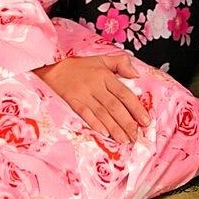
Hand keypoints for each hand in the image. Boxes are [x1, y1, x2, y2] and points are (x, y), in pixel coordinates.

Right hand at [33, 53, 149, 144]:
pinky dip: (96, 124)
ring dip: (115, 128)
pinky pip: (86, 114)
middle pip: (115, 106)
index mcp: (105, 75)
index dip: (136, 108)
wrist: (53, 69)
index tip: (145, 121)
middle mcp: (96, 85)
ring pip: (102, 113)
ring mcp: (84, 95)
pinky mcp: (73, 102)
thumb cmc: (79, 67)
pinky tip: (105, 134)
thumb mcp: (101, 59)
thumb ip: (120, 63)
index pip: (124, 93)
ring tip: (125, 139)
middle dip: (127, 122)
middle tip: (136, 136)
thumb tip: (136, 74)